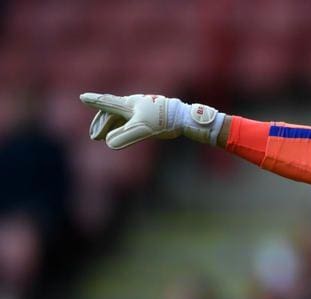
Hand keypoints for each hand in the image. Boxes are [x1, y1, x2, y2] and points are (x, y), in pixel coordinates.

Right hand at [80, 93, 223, 149]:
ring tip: (101, 138)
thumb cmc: (163, 121)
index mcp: (129, 104)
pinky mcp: (148, 115)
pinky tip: (119, 134)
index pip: (108, 104)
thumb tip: (109, 143)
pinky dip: (120, 127)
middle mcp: (133, 104)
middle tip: (94, 137)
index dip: (95, 101)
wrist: (184, 118)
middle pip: (111, 112)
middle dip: (101, 124)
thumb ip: (124, 136)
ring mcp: (140, 109)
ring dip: (109, 126)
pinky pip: (128, 120)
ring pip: (119, 116)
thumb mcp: (143, 130)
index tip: (82, 97)